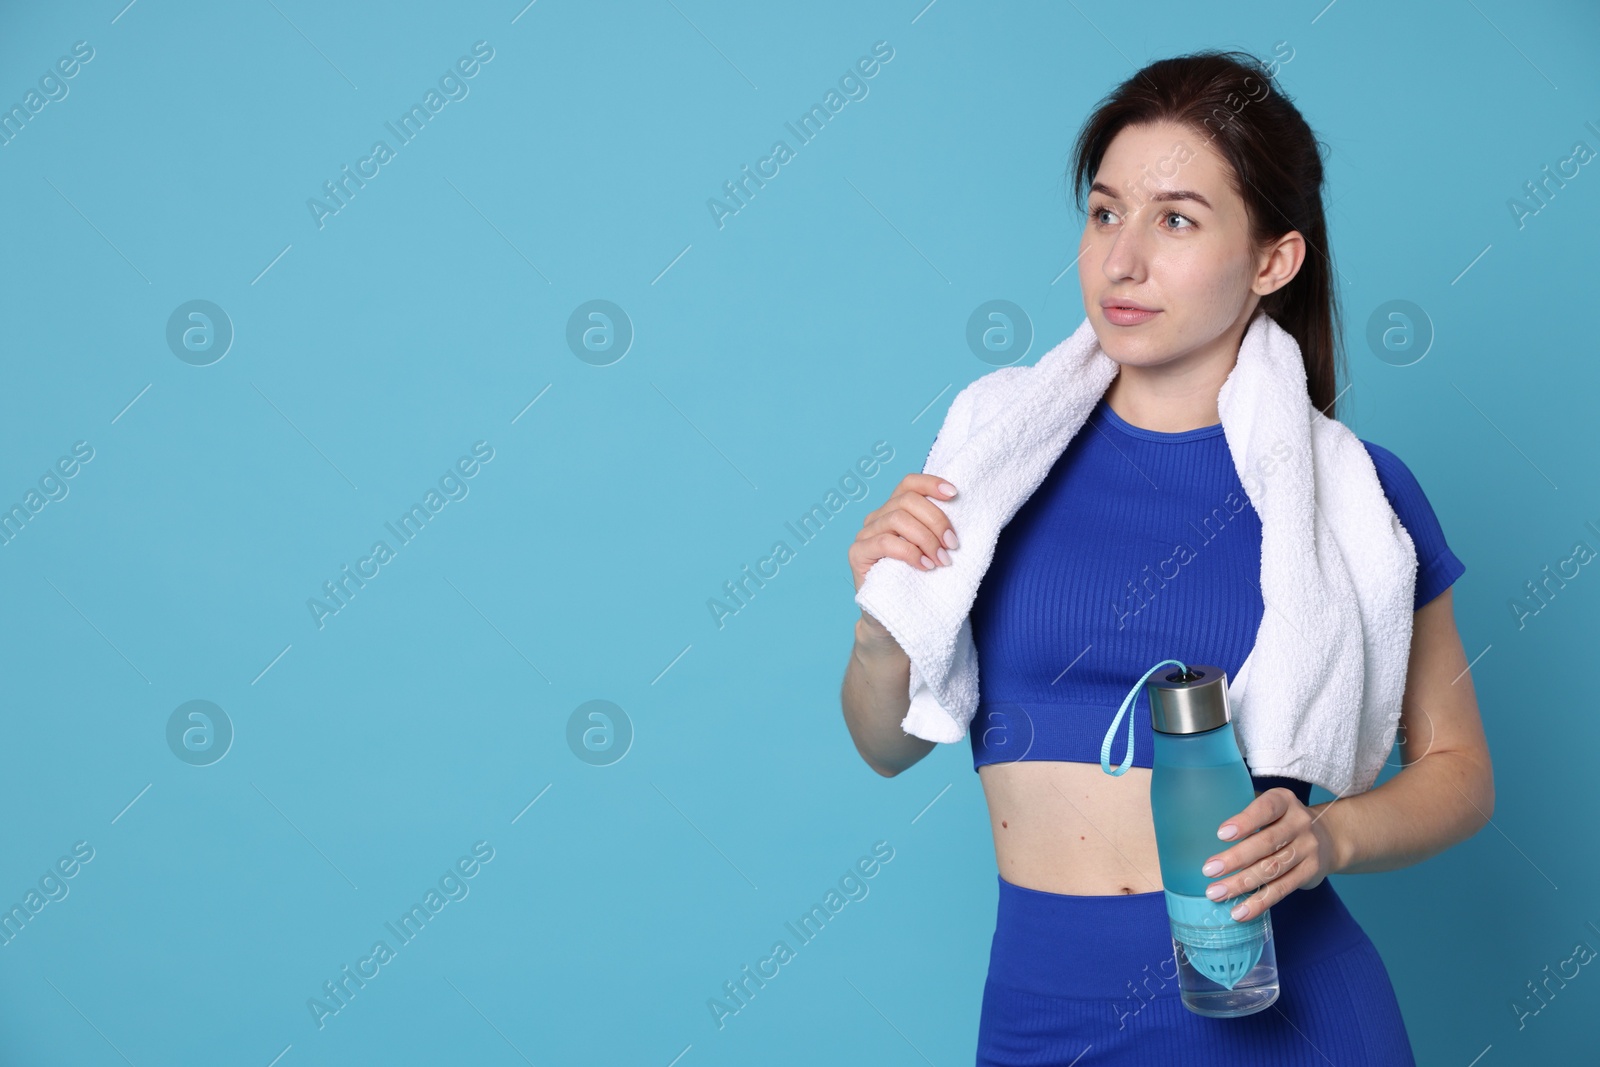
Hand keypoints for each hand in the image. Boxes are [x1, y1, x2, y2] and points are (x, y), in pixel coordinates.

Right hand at [847, 473, 959, 592]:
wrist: (891, 617)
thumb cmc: (915, 581)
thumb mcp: (930, 550)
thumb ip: (936, 530)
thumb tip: (962, 513)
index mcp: (894, 510)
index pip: (909, 483)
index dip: (931, 483)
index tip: (954, 494)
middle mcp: (877, 518)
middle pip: (907, 500)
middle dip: (936, 520)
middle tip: (952, 546)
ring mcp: (865, 534)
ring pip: (898, 518)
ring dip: (926, 538)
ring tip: (941, 560)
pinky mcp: (857, 553)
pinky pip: (885, 542)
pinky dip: (910, 552)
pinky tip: (924, 567)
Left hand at [1199, 788, 1339, 922]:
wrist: (1329, 838)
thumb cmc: (1283, 821)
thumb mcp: (1270, 808)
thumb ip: (1246, 816)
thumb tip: (1202, 834)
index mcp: (1284, 800)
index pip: (1265, 808)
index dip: (1244, 821)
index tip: (1221, 834)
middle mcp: (1299, 823)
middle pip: (1266, 843)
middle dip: (1235, 859)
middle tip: (1209, 870)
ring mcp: (1308, 848)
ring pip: (1272, 869)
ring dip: (1242, 884)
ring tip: (1217, 893)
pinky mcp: (1310, 872)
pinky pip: (1282, 889)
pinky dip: (1260, 902)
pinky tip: (1240, 911)